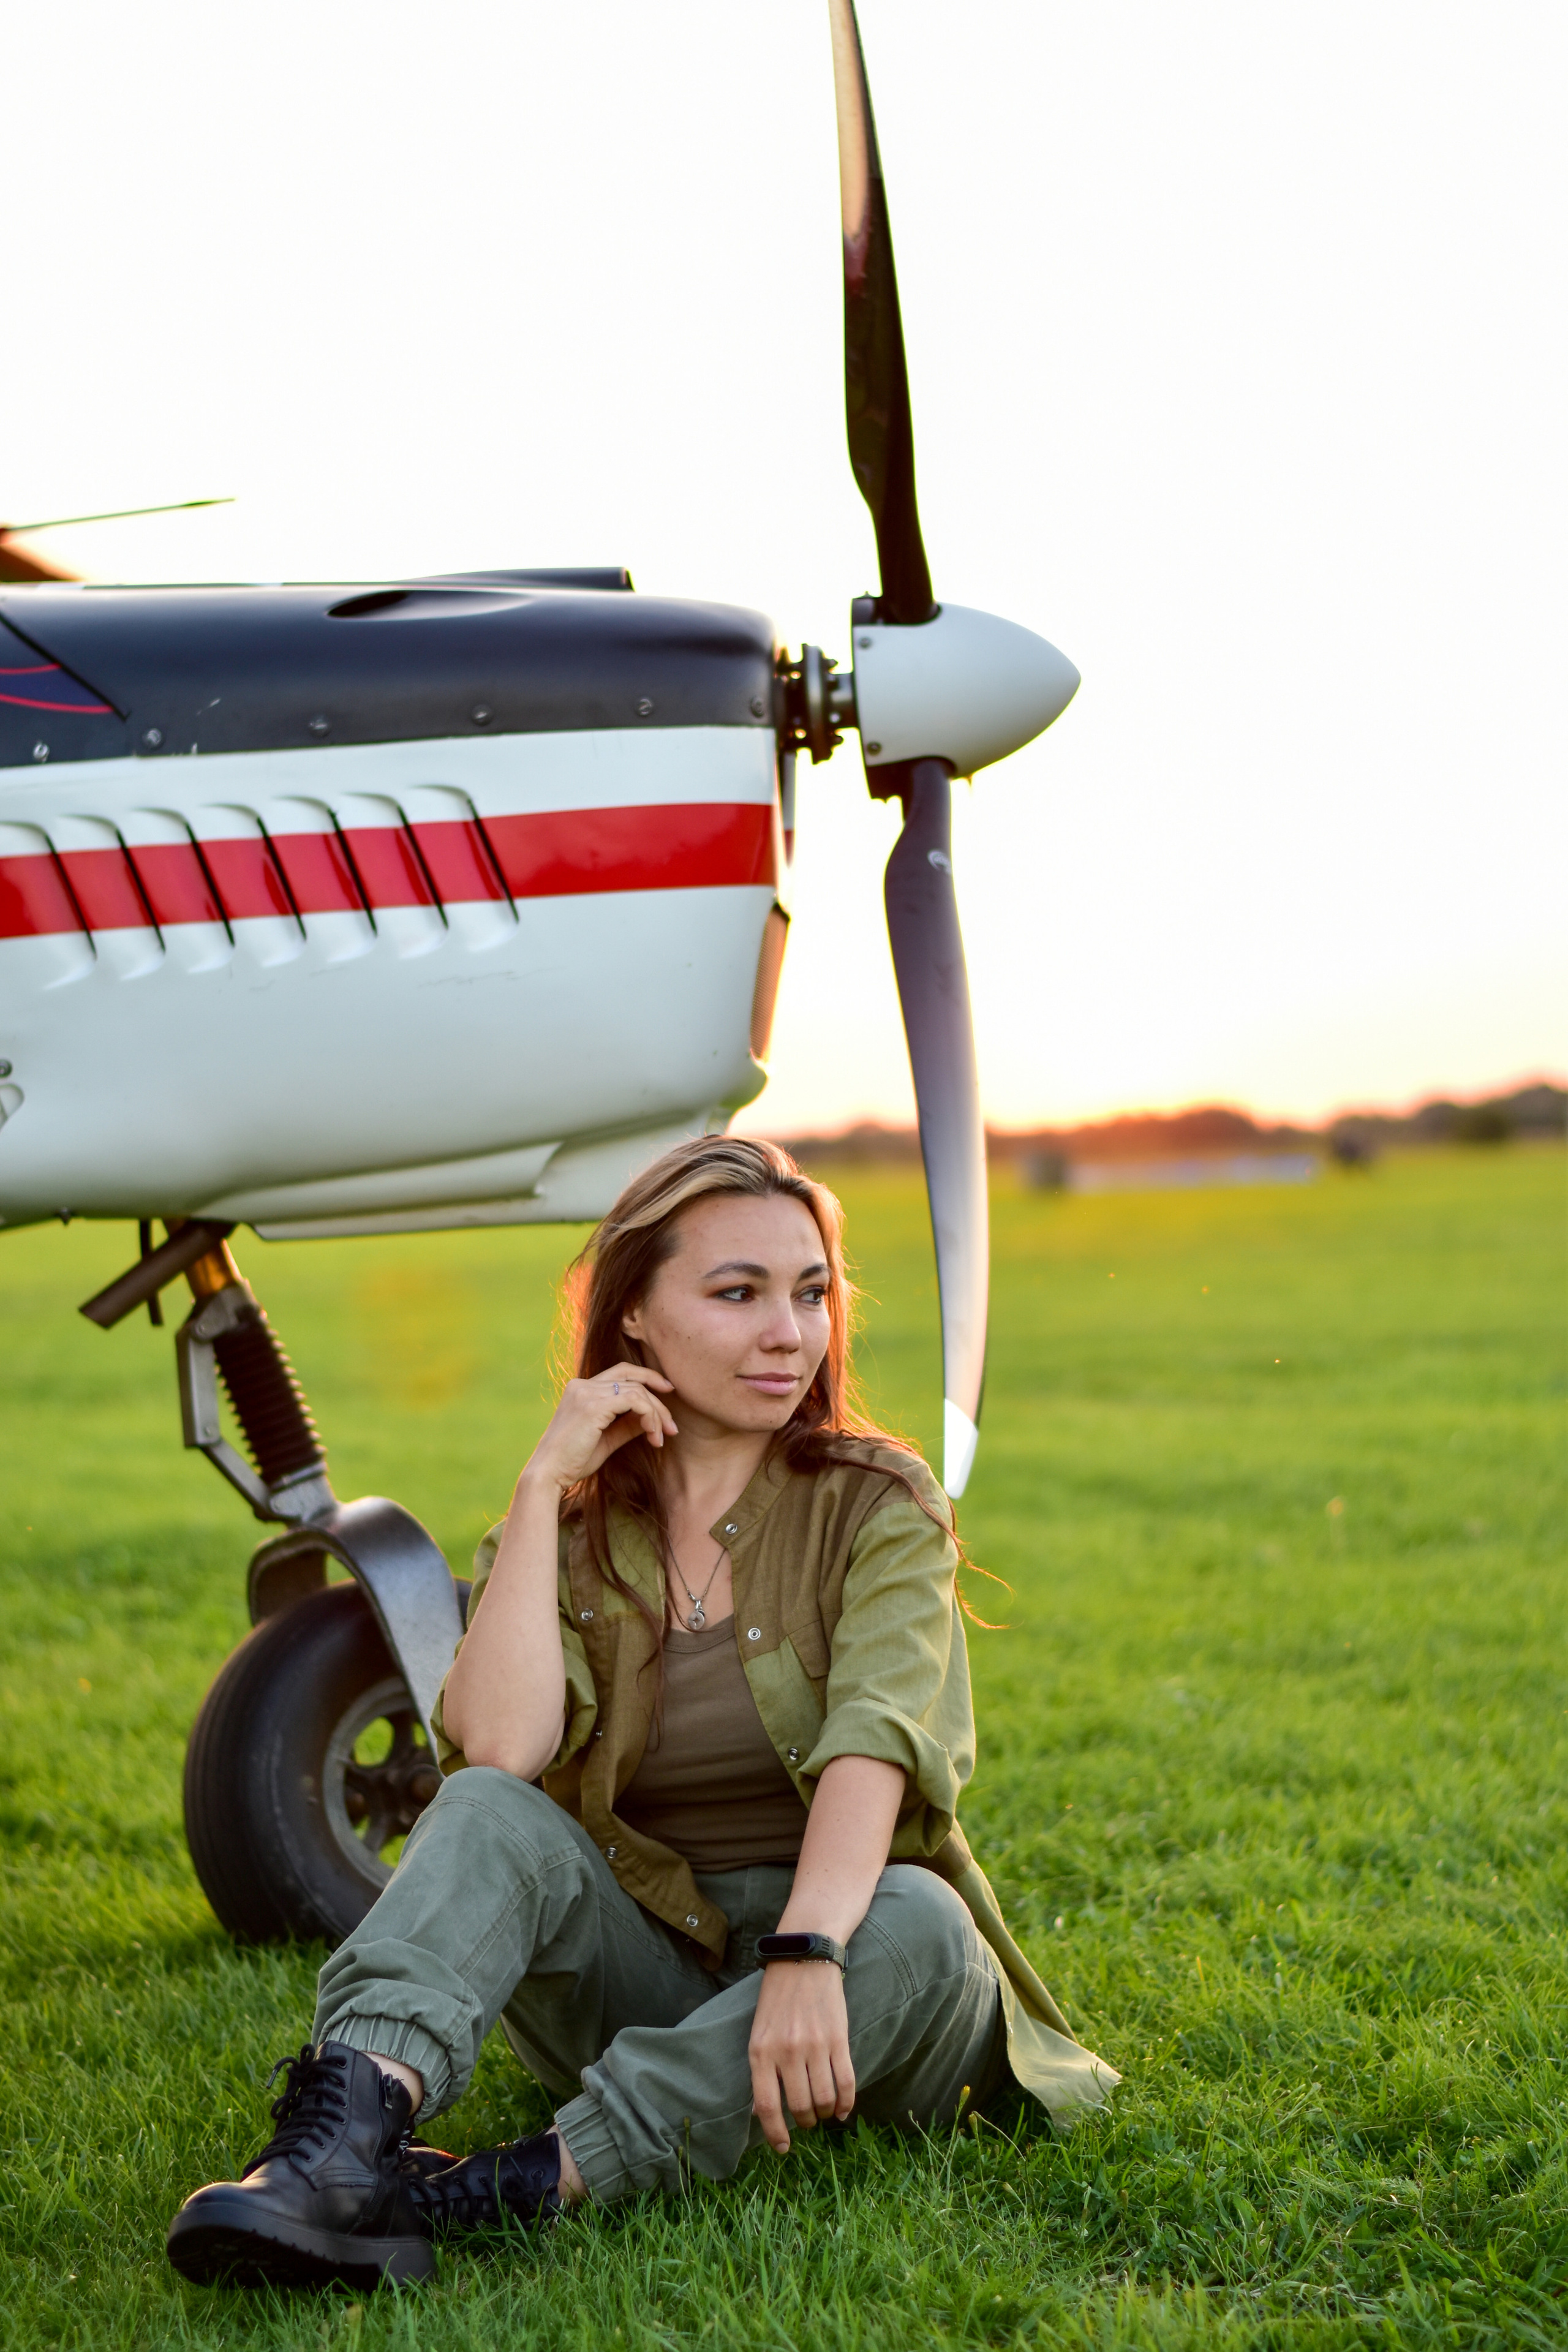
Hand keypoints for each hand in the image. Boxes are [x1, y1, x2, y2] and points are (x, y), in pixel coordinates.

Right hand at [523, 1363, 677, 1493]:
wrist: (549, 1474)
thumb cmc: (573, 1461)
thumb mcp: (607, 1439)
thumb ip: (627, 1425)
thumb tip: (652, 1418)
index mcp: (581, 1389)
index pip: (621, 1372)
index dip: (647, 1377)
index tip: (668, 1392)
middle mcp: (582, 1385)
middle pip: (632, 1377)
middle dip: (658, 1398)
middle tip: (672, 1426)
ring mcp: (586, 1393)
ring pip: (637, 1390)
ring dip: (656, 1414)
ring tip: (661, 1438)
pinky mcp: (593, 1406)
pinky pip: (634, 1401)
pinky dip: (649, 1416)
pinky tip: (652, 1437)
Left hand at [748, 1961, 853, 2153]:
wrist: (803, 1958)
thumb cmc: (777, 1999)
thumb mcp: (758, 2033)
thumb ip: (761, 2070)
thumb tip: (762, 2112)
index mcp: (761, 2051)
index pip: (767, 2106)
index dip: (776, 2134)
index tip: (783, 2148)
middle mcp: (787, 2051)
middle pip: (800, 2106)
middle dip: (806, 2121)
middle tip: (808, 2120)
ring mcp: (814, 2045)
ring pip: (824, 2098)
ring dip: (826, 2113)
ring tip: (825, 2112)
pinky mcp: (838, 2038)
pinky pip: (846, 2081)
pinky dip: (847, 2102)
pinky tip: (844, 2109)